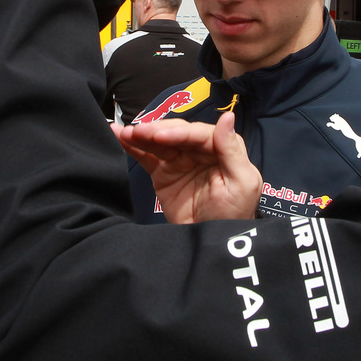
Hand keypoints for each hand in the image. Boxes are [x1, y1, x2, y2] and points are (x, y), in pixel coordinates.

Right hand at [114, 112, 261, 222]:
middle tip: (136, 132)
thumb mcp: (242, 183)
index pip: (199, 134)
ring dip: (141, 136)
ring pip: (159, 142)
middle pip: (176, 133)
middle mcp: (200, 151)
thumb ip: (232, 149)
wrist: (209, 243)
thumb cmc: (233, 215)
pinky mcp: (163, 173)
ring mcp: (180, 161)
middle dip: (156, 132)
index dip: (178, 132)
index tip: (159, 136)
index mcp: (222, 149)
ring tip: (124, 133)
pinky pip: (147, 156)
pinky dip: (133, 146)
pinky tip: (119, 135)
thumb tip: (228, 116)